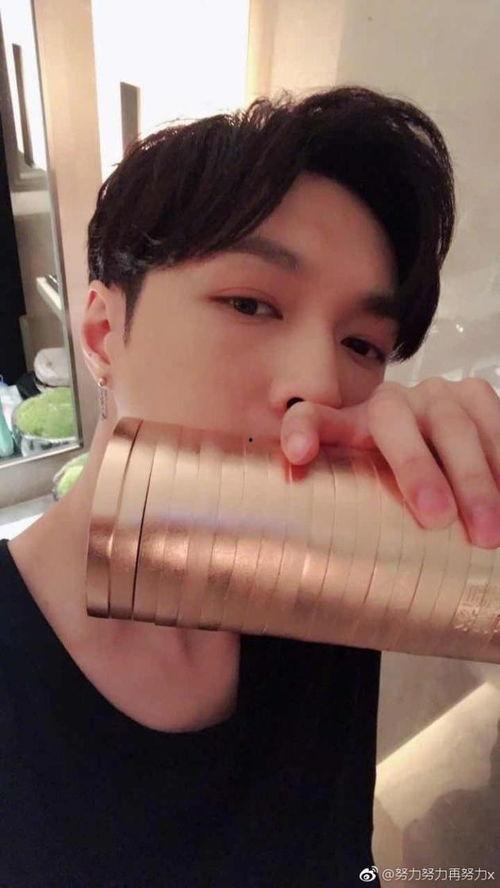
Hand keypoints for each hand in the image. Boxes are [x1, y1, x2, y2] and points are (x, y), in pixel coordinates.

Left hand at [280, 378, 499, 548]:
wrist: (443, 449)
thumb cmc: (394, 480)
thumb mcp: (365, 489)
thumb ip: (345, 508)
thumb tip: (316, 565)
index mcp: (351, 424)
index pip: (314, 417)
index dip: (302, 431)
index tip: (297, 455)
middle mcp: (392, 402)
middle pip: (394, 421)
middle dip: (416, 468)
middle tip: (435, 517)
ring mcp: (436, 396)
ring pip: (454, 424)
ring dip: (474, 478)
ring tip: (487, 531)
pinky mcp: (479, 399)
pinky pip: (495, 426)